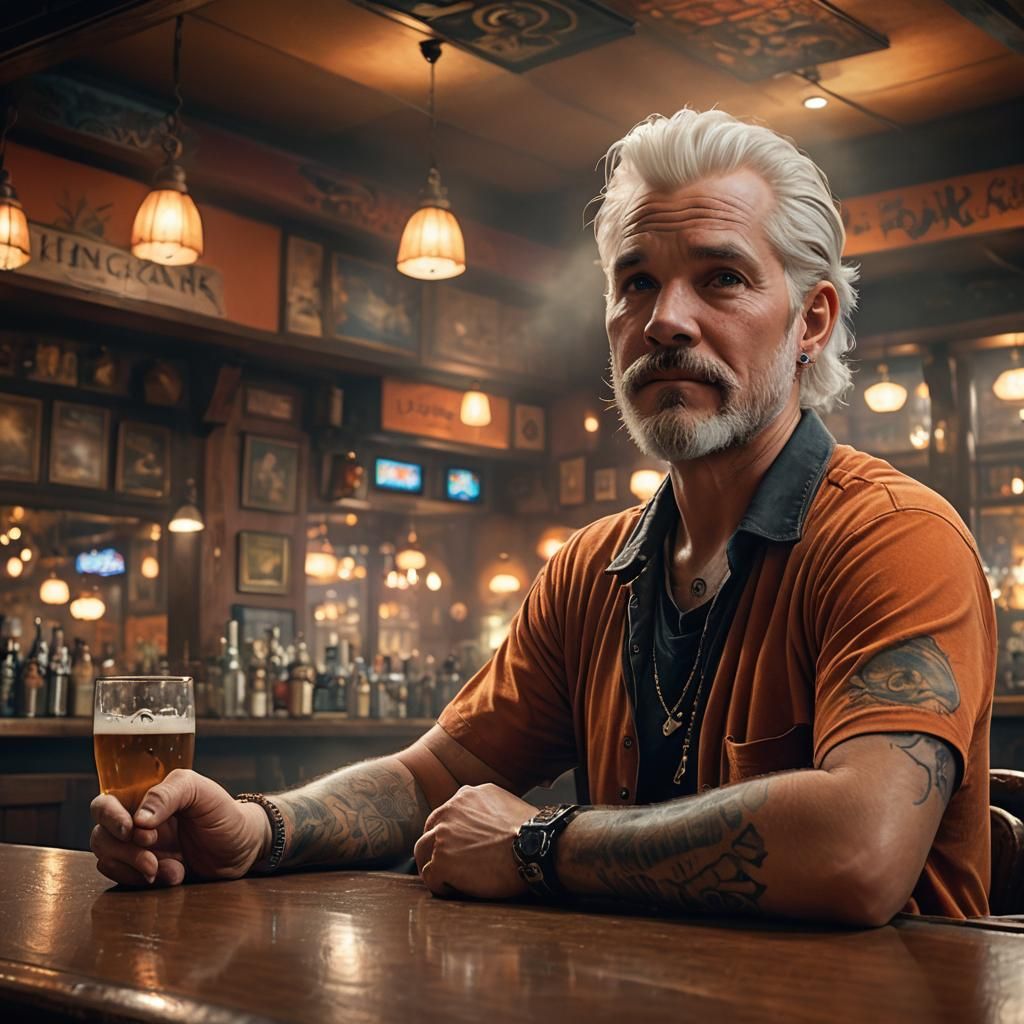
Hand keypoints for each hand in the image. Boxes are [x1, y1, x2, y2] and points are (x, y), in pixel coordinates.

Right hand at [90, 769, 270, 887]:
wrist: (242, 849)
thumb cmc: (223, 813)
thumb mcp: (202, 792)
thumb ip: (169, 793)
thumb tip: (138, 820)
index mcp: (144, 798)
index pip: (105, 804)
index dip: (110, 818)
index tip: (132, 831)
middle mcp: (135, 823)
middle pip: (101, 837)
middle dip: (125, 853)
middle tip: (153, 860)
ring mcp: (137, 850)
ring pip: (109, 861)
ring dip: (136, 870)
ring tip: (171, 871)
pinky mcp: (144, 874)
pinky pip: (125, 880)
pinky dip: (145, 882)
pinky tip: (175, 875)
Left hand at [413, 783, 534, 900]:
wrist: (535, 846)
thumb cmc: (531, 832)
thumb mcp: (506, 804)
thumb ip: (485, 810)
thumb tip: (485, 825)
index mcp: (467, 795)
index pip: (447, 814)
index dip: (452, 833)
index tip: (461, 847)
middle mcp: (450, 810)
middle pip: (430, 831)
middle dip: (437, 848)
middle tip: (452, 865)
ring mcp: (442, 836)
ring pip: (422, 852)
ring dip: (434, 866)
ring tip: (450, 880)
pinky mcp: (441, 861)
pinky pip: (430, 877)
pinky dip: (441, 886)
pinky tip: (457, 891)